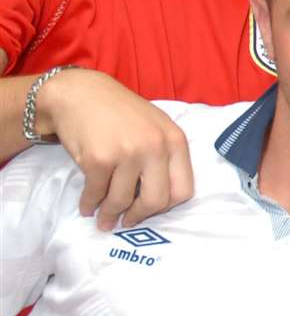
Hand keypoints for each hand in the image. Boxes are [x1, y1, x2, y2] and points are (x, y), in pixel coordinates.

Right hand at [35, 69, 192, 229]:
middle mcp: (156, 147)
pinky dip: (89, 204)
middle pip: (156, 201)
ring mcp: (128, 153)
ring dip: (110, 215)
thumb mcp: (156, 127)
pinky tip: (87, 207)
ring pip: (123, 201)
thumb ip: (164, 157)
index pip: (183, 190)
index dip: (166, 206)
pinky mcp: (99, 159)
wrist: (81, 93)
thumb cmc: (120, 112)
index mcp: (175, 140)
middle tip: (128, 222)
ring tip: (104, 220)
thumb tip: (160, 200)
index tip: (152, 210)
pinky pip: (96, 194)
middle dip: (139, 217)